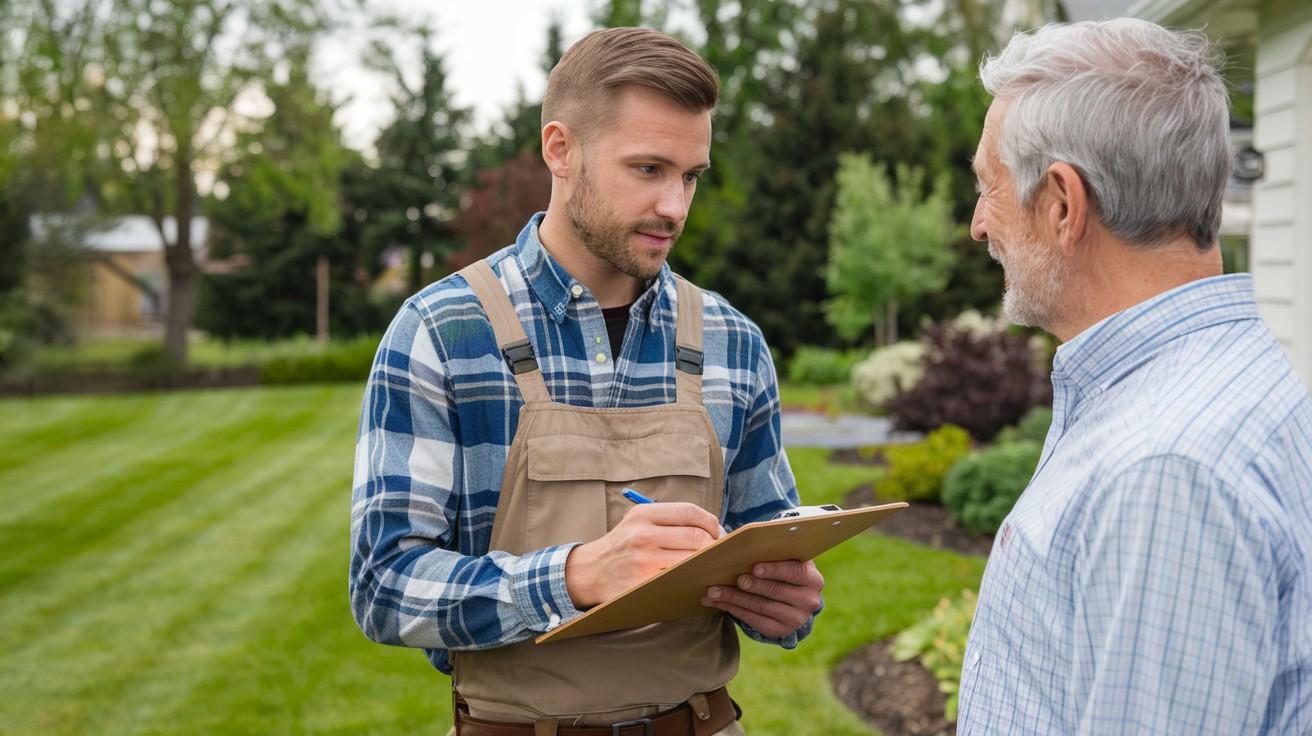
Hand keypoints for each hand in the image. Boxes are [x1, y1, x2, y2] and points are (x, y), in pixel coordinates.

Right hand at [565, 502, 721, 608]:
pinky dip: (693, 578)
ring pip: (692, 559)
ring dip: (707, 563)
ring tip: (710, 564)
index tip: (717, 532)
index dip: (711, 522)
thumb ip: (669, 520)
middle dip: (714, 545)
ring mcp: (644, 560)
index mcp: (644, 514)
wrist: (590, 572)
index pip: (690, 512)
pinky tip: (695, 577)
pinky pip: (680, 579)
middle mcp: (643, 534)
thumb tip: (712, 527)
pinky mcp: (645, 583)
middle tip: (718, 552)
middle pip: (696, 536)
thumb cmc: (622, 546)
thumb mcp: (637, 521)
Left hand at [700, 559, 823, 638]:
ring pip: (760, 607)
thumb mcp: (787, 559)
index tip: (754, 567)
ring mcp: (795, 620)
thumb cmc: (785, 568)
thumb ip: (775, 552)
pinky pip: (753, 620)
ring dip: (733, 598)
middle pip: (775, 592)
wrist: (794, 596)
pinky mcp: (779, 631)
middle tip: (729, 579)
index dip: (774, 570)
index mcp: (813, 579)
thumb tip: (745, 546)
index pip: (795, 572)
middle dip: (748, 585)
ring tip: (712, 591)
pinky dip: (733, 609)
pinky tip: (718, 602)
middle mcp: (809, 602)